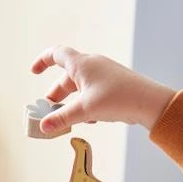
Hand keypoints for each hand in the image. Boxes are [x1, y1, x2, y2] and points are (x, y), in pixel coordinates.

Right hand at [31, 46, 174, 133]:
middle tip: (49, 113)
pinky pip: (91, 95)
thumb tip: (44, 127)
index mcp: (82, 64)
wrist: (149, 103)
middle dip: (56, 97)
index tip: (33, 72)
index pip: (56, 54)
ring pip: (79, 90)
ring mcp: (103, 76)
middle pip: (66, 79)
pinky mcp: (112, 87)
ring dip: (72, 105)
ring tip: (72, 121)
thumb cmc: (118, 99)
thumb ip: (63, 118)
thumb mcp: (85, 110)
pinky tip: (93, 120)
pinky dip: (86, 106)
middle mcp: (92, 66)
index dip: (42, 61)